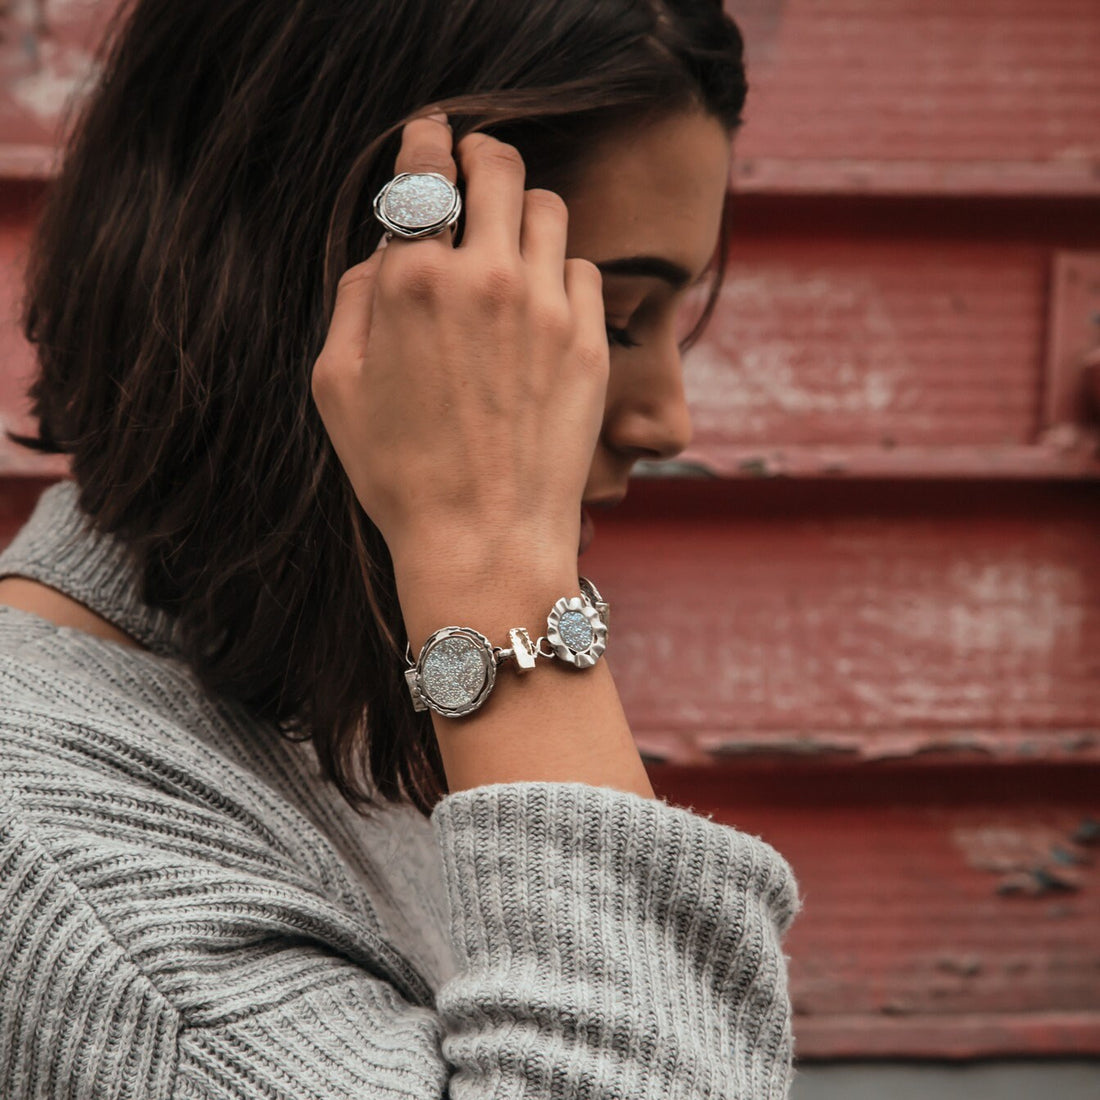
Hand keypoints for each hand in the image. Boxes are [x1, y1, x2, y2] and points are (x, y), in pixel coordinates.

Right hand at [311, 115, 608, 575]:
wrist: (484, 540)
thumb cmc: (401, 475)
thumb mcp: (338, 387)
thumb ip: (355, 301)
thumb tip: (383, 254)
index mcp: (413, 282)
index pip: (425, 173)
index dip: (428, 139)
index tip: (433, 133)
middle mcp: (485, 279)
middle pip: (500, 169)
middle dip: (484, 158)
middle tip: (477, 170)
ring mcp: (546, 309)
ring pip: (549, 211)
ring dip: (524, 215)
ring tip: (509, 245)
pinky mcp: (588, 343)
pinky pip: (583, 270)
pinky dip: (559, 273)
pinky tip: (540, 305)